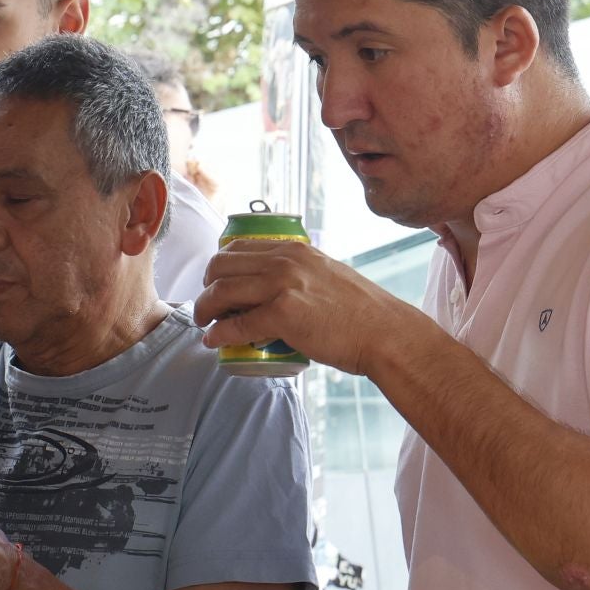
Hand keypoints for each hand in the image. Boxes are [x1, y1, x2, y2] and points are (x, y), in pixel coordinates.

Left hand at [192, 238, 430, 376]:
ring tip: (205, 323)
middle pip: (221, 265)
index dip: (218, 266)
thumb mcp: (326, 274)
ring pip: (221, 291)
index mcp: (294, 249)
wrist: (385, 333)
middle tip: (207, 305)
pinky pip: (236, 324)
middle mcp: (285, 261)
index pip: (238, 247)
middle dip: (205, 286)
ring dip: (204, 309)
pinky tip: (215, 341)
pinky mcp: (283, 315)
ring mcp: (282, 286)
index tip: (215, 283)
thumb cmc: (361, 312)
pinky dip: (219, 334)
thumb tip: (276, 286)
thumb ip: (300, 273)